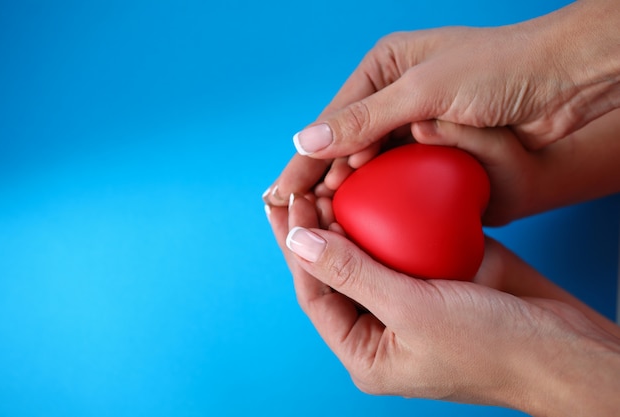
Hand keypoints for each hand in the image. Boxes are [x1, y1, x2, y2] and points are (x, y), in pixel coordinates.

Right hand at [264, 0, 619, 204]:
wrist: (566, 84)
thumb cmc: (500, 70)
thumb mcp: (424, 89)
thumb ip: (364, 119)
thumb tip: (308, 141)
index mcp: (385, 66)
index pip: (333, 119)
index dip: (305, 158)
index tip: (279, 194)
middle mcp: (395, 94)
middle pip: (346, 143)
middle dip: (323, 179)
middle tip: (300, 216)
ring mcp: (416, 123)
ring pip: (371, 163)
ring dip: (350, 189)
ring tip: (327, 219)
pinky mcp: (437, 147)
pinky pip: (398, 174)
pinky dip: (382, 193)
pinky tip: (365, 213)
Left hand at [268, 195, 619, 415]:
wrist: (566, 347)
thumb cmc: (492, 347)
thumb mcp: (412, 313)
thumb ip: (353, 274)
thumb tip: (300, 240)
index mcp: (366, 350)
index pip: (315, 293)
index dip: (297, 249)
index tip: (288, 205)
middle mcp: (383, 324)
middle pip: (337, 269)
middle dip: (318, 228)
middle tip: (304, 185)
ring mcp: (410, 296)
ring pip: (368, 250)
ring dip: (353, 215)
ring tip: (333, 177)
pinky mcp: (438, 273)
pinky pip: (405, 239)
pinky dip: (392, 212)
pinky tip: (378, 182)